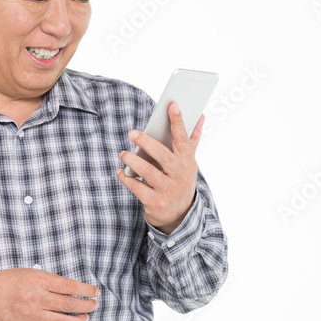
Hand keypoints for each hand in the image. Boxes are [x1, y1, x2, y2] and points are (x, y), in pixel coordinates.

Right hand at [0, 268, 99, 320]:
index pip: (70, 286)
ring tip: (86, 318)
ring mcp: (33, 315)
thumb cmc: (11, 282)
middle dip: (87, 306)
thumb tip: (74, 289)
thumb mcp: (32, 273)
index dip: (86, 290)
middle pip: (70, 305)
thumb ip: (51, 281)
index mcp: (39, 280)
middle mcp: (37, 298)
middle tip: (95, 305)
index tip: (95, 292)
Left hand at [116, 102, 203, 233]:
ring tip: (123, 154)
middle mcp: (179, 174)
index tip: (172, 105)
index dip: (178, 121)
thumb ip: (192, 139)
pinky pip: (137, 188)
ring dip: (133, 161)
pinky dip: (126, 179)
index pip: (183, 138)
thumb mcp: (189, 161)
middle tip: (132, 133)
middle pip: (163, 155)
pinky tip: (120, 172)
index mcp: (187, 161)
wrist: (180, 215)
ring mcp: (168, 189)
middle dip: (147, 143)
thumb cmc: (180, 180)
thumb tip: (201, 116)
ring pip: (148, 172)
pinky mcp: (156, 202)